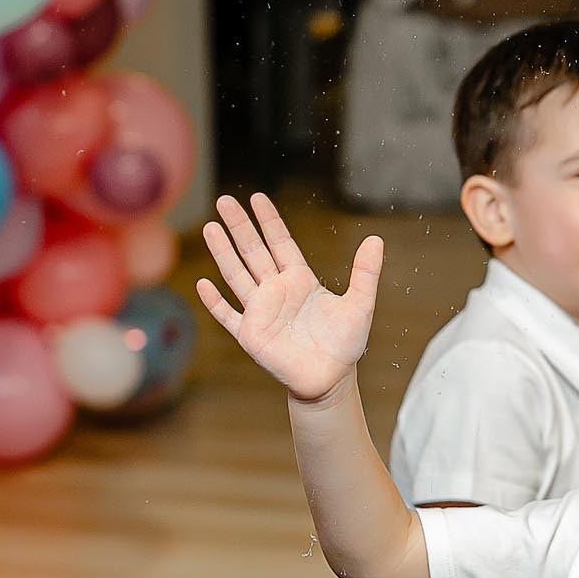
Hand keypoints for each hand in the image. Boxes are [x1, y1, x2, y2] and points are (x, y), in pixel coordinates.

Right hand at [196, 194, 381, 404]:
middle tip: (224, 200)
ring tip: (211, 228)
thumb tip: (376, 240)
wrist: (330, 380)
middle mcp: (276, 291)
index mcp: (299, 280)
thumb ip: (366, 273)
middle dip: (240, 226)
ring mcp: (261, 312)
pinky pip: (228, 316)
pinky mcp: (251, 335)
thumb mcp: (360, 304)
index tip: (257, 197)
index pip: (280, 242)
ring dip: (223, 253)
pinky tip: (203, 284)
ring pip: (237, 275)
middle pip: (253, 252)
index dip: (269, 220)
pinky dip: (215, 302)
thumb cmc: (344, 344)